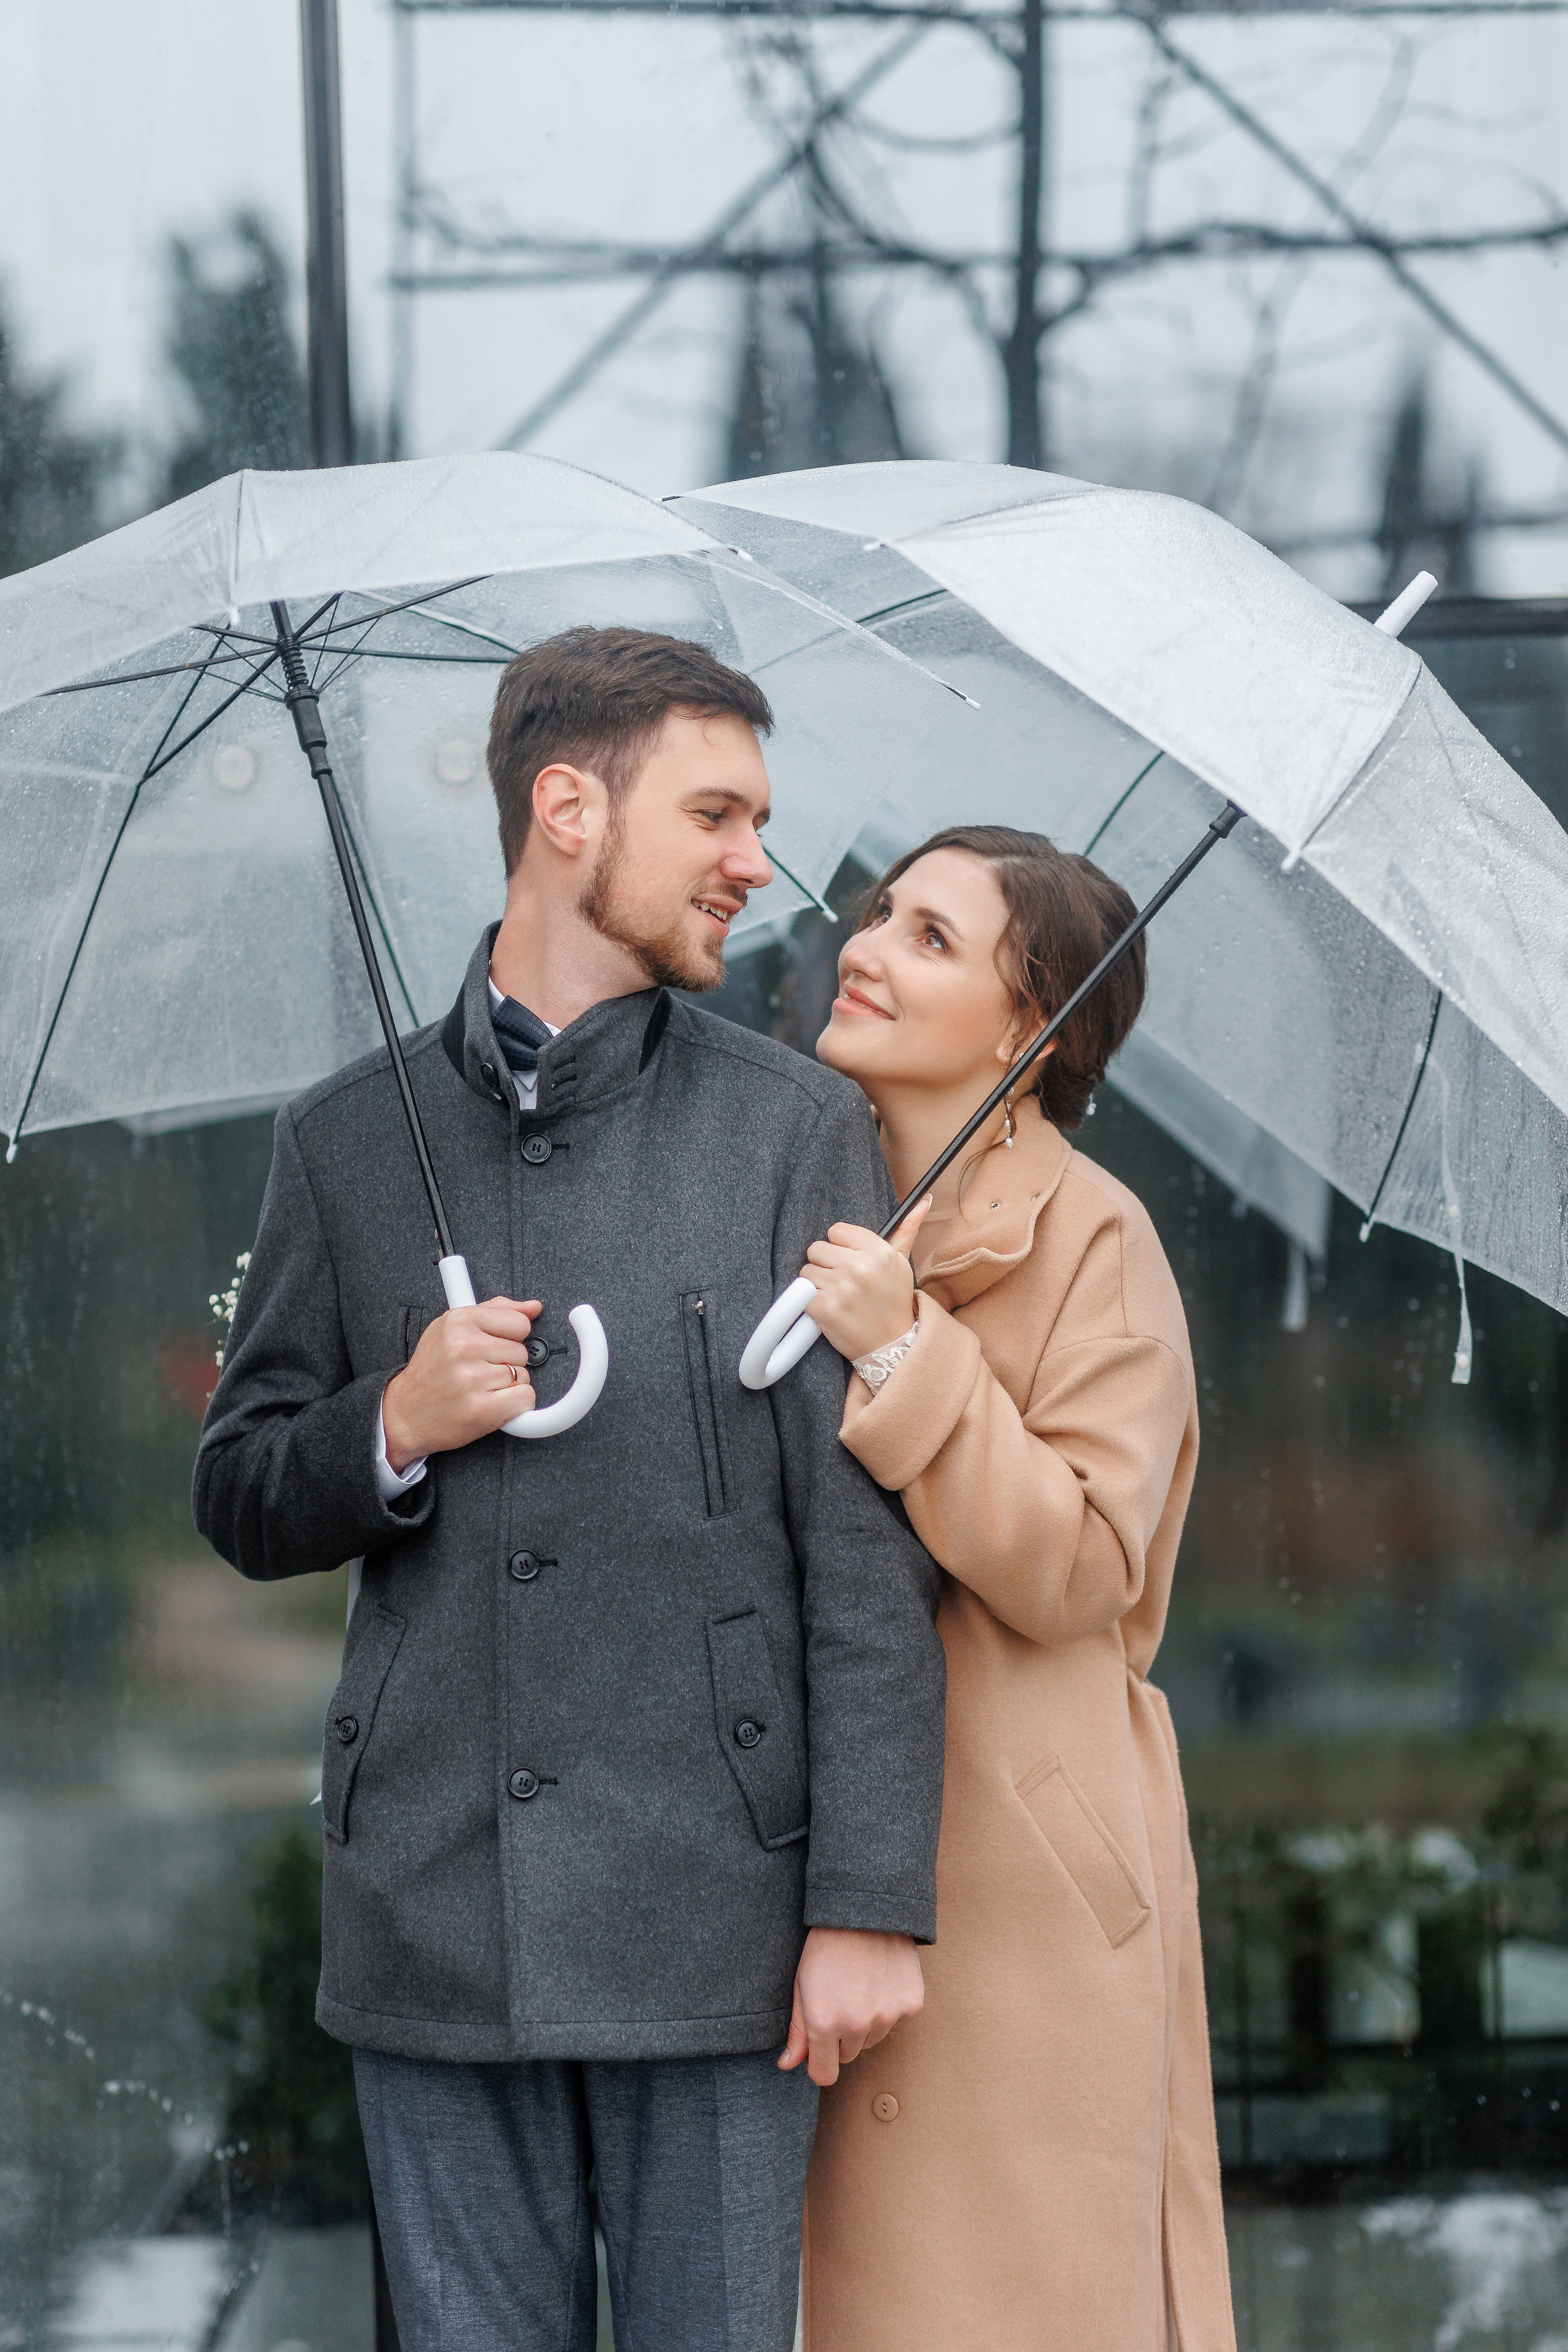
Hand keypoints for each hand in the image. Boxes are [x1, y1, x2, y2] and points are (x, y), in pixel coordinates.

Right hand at [382, 1297, 543, 1467]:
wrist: (404, 1414)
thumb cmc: (431, 1371)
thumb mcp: (452, 1328)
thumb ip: (495, 1311)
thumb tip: (533, 1307)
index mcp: (458, 1321)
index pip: (519, 1323)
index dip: (510, 1338)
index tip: (491, 1347)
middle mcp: (464, 1347)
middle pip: (521, 1352)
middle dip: (506, 1363)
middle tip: (478, 1372)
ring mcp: (472, 1379)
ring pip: (523, 1376)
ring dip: (507, 1386)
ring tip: (479, 1388)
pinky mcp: (481, 1409)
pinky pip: (525, 1399)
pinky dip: (515, 1405)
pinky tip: (492, 1404)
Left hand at [777, 1927, 924, 2087]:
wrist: (865, 1911)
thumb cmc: (826, 1945)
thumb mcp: (802, 1984)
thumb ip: (797, 2031)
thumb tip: (787, 2064)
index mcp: (824, 2023)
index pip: (824, 2075)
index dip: (819, 2064)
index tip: (819, 2049)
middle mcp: (857, 2026)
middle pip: (848, 2055)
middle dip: (841, 2037)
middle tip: (839, 2000)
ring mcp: (887, 2016)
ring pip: (872, 2039)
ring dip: (865, 2024)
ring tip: (859, 1986)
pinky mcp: (911, 2005)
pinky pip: (895, 2022)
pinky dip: (888, 2008)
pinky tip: (880, 1980)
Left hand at [800, 1198, 930, 1361]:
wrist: (892, 1345)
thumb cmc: (894, 1301)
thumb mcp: (901, 1264)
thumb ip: (906, 1230)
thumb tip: (924, 1200)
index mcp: (878, 1251)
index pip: (836, 1231)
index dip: (840, 1248)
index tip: (849, 1263)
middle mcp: (859, 1266)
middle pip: (816, 1248)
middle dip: (825, 1265)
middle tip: (842, 1283)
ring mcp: (840, 1288)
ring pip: (806, 1271)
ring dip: (816, 1285)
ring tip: (837, 1297)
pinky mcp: (824, 1308)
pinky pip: (801, 1293)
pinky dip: (810, 1303)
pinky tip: (828, 1310)